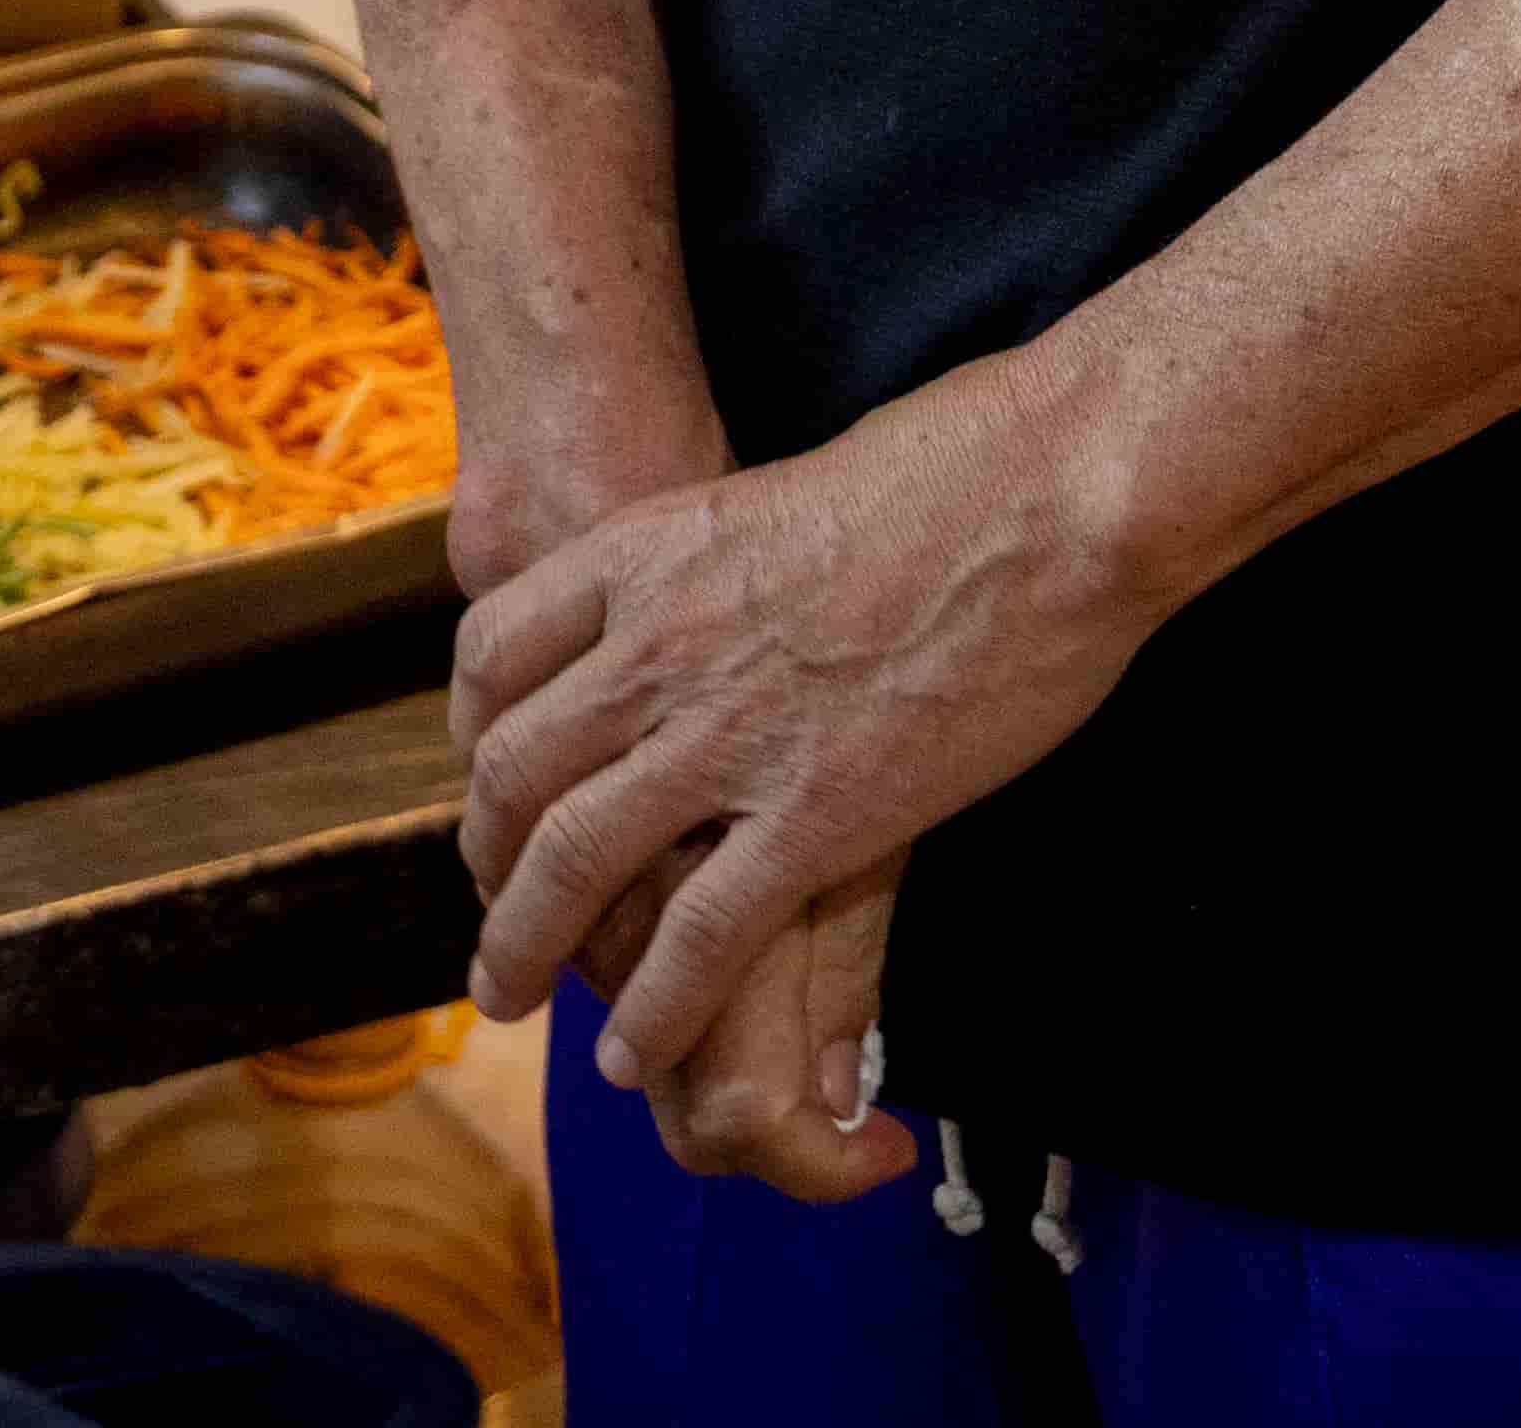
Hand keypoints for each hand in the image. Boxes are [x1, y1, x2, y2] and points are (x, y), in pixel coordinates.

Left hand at [450, 347, 1172, 1195]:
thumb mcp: (775, 490)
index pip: (494, 649)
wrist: (1045, 499)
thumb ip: (721, 558)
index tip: (487, 778)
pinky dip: (655, 1004)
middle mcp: (657, 647)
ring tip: (511, 996)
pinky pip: (702, 933)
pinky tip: (634, 1050)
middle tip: (487, 910)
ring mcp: (729, 736)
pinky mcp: (819, 813)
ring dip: (529, 942)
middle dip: (485, 858)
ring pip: (575, 859)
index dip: (475, 729)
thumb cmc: (946, 468)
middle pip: (515, 770)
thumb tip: (722, 586)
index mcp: (644, 553)